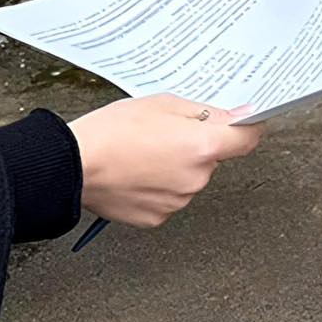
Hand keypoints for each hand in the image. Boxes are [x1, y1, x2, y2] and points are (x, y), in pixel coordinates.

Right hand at [68, 94, 263, 227]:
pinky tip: (135, 171)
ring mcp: (178, 201)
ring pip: (189, 178)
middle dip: (196, 144)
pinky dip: (158, 185)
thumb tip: (234, 118)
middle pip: (212, 158)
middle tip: (165, 131)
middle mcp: (196, 179)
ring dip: (176, 165)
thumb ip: (204, 113)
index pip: (247, 140)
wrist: (73, 165)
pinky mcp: (158, 217)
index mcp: (203, 147)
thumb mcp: (164, 104)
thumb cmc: (113, 130)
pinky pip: (169, 196)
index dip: (248, 128)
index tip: (245, 122)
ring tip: (142, 151)